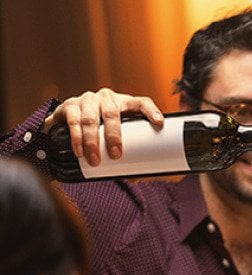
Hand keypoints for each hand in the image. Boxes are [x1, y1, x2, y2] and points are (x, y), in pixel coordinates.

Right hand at [42, 88, 163, 165]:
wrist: (68, 116)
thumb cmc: (101, 126)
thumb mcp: (117, 132)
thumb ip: (127, 148)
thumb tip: (137, 177)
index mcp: (124, 102)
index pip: (141, 102)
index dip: (151, 111)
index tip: (159, 123)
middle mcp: (106, 98)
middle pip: (112, 114)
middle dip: (114, 136)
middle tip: (115, 155)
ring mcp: (87, 100)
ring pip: (90, 119)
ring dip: (92, 141)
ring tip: (94, 159)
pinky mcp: (69, 105)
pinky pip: (73, 120)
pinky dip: (76, 137)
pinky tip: (78, 149)